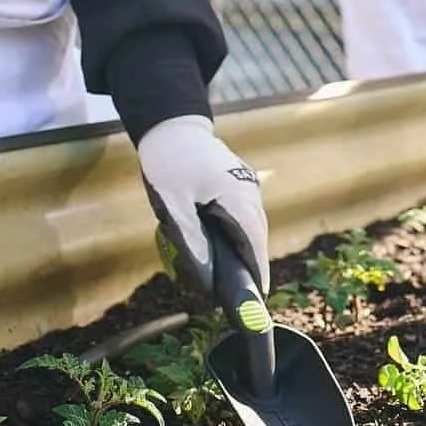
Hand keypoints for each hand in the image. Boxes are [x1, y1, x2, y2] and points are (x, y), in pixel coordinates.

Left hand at [138, 115, 270, 294]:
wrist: (170, 124)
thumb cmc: (168, 162)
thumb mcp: (173, 206)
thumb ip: (192, 243)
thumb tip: (207, 281)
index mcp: (238, 197)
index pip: (254, 245)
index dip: (256, 274)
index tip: (257, 300)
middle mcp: (249, 192)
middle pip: (257, 238)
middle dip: (252, 266)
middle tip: (243, 297)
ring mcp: (246, 186)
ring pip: (252, 227)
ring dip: (246, 251)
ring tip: (237, 280)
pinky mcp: (238, 184)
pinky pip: (244, 216)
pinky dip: (239, 235)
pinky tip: (227, 248)